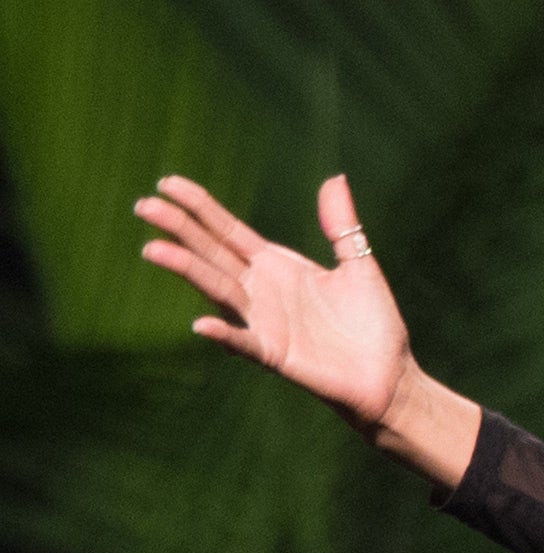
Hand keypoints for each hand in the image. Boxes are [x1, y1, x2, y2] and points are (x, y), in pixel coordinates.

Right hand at [136, 173, 412, 431]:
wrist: (390, 375)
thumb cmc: (372, 323)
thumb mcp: (358, 265)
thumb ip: (341, 226)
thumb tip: (334, 178)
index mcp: (277, 266)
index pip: (227, 231)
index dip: (200, 208)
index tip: (167, 184)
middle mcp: (262, 291)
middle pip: (212, 254)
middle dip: (179, 230)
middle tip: (143, 206)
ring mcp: (265, 323)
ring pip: (218, 290)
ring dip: (187, 271)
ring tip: (153, 250)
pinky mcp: (277, 355)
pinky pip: (246, 343)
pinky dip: (225, 334)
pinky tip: (202, 324)